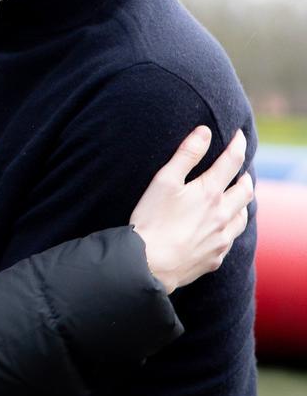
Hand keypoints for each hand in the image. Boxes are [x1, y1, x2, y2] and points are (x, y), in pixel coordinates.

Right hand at [130, 126, 252, 293]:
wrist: (150, 264)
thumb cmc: (152, 220)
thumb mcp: (164, 181)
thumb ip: (186, 154)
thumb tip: (204, 132)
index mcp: (210, 193)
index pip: (232, 161)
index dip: (237, 145)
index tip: (239, 136)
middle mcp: (222, 215)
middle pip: (245, 191)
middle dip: (245, 176)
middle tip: (240, 171)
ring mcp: (221, 239)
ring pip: (242, 217)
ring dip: (241, 204)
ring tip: (235, 198)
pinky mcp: (214, 258)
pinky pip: (230, 240)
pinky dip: (230, 228)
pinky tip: (220, 229)